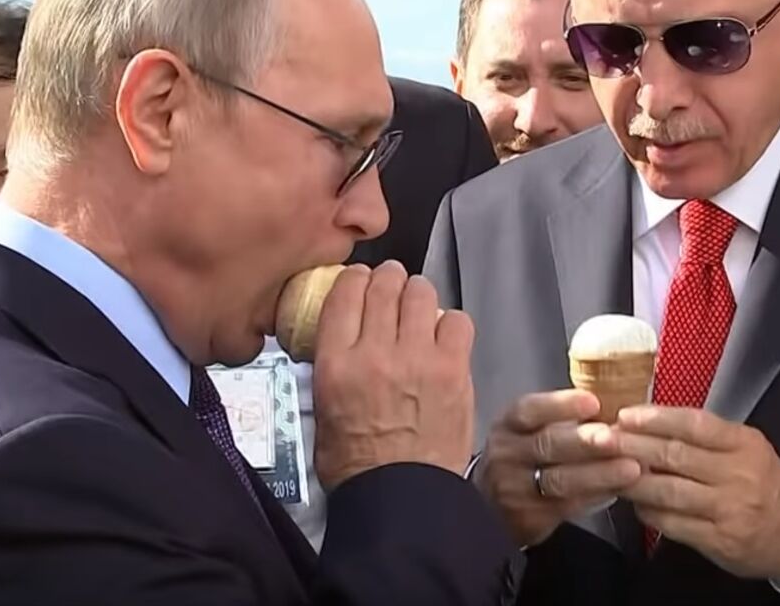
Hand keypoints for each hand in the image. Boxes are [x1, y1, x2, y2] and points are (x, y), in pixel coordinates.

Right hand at [312, 261, 473, 489]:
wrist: (401, 500)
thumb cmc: (356, 464)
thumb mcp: (323, 409)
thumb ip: (334, 366)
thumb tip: (345, 342)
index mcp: (337, 363)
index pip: (346, 293)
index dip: (355, 279)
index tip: (361, 281)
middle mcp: (376, 351)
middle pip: (385, 284)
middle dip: (388, 279)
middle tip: (392, 288)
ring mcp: (419, 358)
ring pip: (421, 293)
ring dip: (418, 295)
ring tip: (419, 308)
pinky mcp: (454, 369)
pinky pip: (457, 320)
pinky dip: (450, 323)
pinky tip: (443, 338)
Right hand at [477, 390, 641, 546]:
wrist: (489, 505)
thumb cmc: (523, 456)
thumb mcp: (527, 430)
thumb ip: (561, 419)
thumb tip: (613, 407)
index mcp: (509, 425)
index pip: (530, 410)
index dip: (561, 405)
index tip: (592, 402)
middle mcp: (507, 455)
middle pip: (546, 445)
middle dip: (585, 442)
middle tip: (615, 438)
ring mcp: (515, 489)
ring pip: (559, 480)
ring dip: (598, 473)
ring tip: (631, 468)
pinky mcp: (529, 518)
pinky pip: (568, 506)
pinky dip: (596, 496)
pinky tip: (619, 489)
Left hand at [584, 406, 779, 582]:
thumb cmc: (766, 482)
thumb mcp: (747, 447)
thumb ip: (706, 437)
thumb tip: (651, 422)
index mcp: (743, 444)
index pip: (695, 425)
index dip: (657, 418)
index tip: (625, 414)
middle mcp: (737, 475)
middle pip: (675, 456)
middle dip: (632, 445)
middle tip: (601, 438)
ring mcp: (729, 510)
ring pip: (669, 491)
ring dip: (633, 479)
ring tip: (607, 469)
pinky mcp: (720, 541)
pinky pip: (674, 524)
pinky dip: (649, 512)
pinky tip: (633, 502)